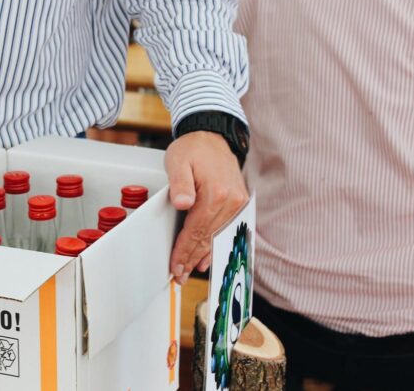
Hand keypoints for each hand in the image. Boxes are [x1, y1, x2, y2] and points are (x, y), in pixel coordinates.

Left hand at [165, 131, 248, 284]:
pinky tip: (206, 258)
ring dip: (202, 256)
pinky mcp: (239, 203)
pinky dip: (215, 245)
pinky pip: (225, 229)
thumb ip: (179, 184)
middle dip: (191, 258)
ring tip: (188, 271)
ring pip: (217, 236)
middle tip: (178, 275)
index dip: (184, 250)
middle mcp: (231, 201)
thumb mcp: (178, 161)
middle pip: (207, 237)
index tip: (175, 265)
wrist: (212, 137)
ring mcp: (238, 203)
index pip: (197, 230)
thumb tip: (182, 203)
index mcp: (216, 193)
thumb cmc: (193, 149)